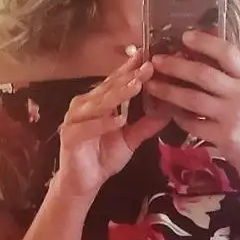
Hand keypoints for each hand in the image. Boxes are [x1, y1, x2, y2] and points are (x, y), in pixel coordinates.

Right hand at [52, 51, 169, 201]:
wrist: (84, 182)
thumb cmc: (104, 156)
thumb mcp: (131, 139)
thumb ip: (147, 125)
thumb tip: (169, 111)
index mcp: (100, 102)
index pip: (116, 80)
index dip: (131, 68)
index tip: (149, 57)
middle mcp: (85, 104)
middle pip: (109, 87)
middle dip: (130, 76)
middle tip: (149, 67)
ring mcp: (75, 119)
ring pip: (99, 103)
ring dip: (118, 94)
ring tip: (137, 86)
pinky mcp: (69, 135)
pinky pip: (88, 127)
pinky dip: (103, 123)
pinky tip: (119, 119)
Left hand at [146, 29, 239, 181]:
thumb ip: (226, 71)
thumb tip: (195, 47)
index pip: (228, 53)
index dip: (205, 42)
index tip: (184, 36)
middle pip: (203, 75)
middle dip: (175, 66)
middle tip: (155, 60)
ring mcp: (232, 116)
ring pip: (192, 99)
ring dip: (168, 91)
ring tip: (151, 84)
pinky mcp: (222, 136)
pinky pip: (191, 123)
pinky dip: (177, 115)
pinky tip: (166, 110)